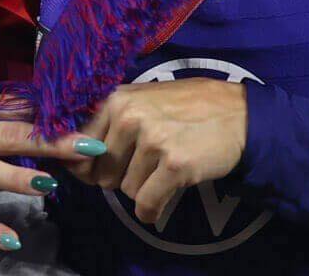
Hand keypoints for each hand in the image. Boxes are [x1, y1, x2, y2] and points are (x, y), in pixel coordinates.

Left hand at [65, 79, 247, 225]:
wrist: (240, 115)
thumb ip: (108, 124)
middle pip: (102, 172)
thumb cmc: (188, 108)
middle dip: (121, 176)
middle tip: (148, 162)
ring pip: (126, 190)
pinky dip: (153, 209)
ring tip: (165, 167)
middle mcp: (130, 117)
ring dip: (144, 188)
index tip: (103, 166)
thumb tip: (69, 159)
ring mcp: (152, 141)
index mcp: (117, 99)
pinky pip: (147, 204)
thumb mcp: (143, 102)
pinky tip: (165, 196)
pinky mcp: (174, 165)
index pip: (79, 145)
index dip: (88, 163)